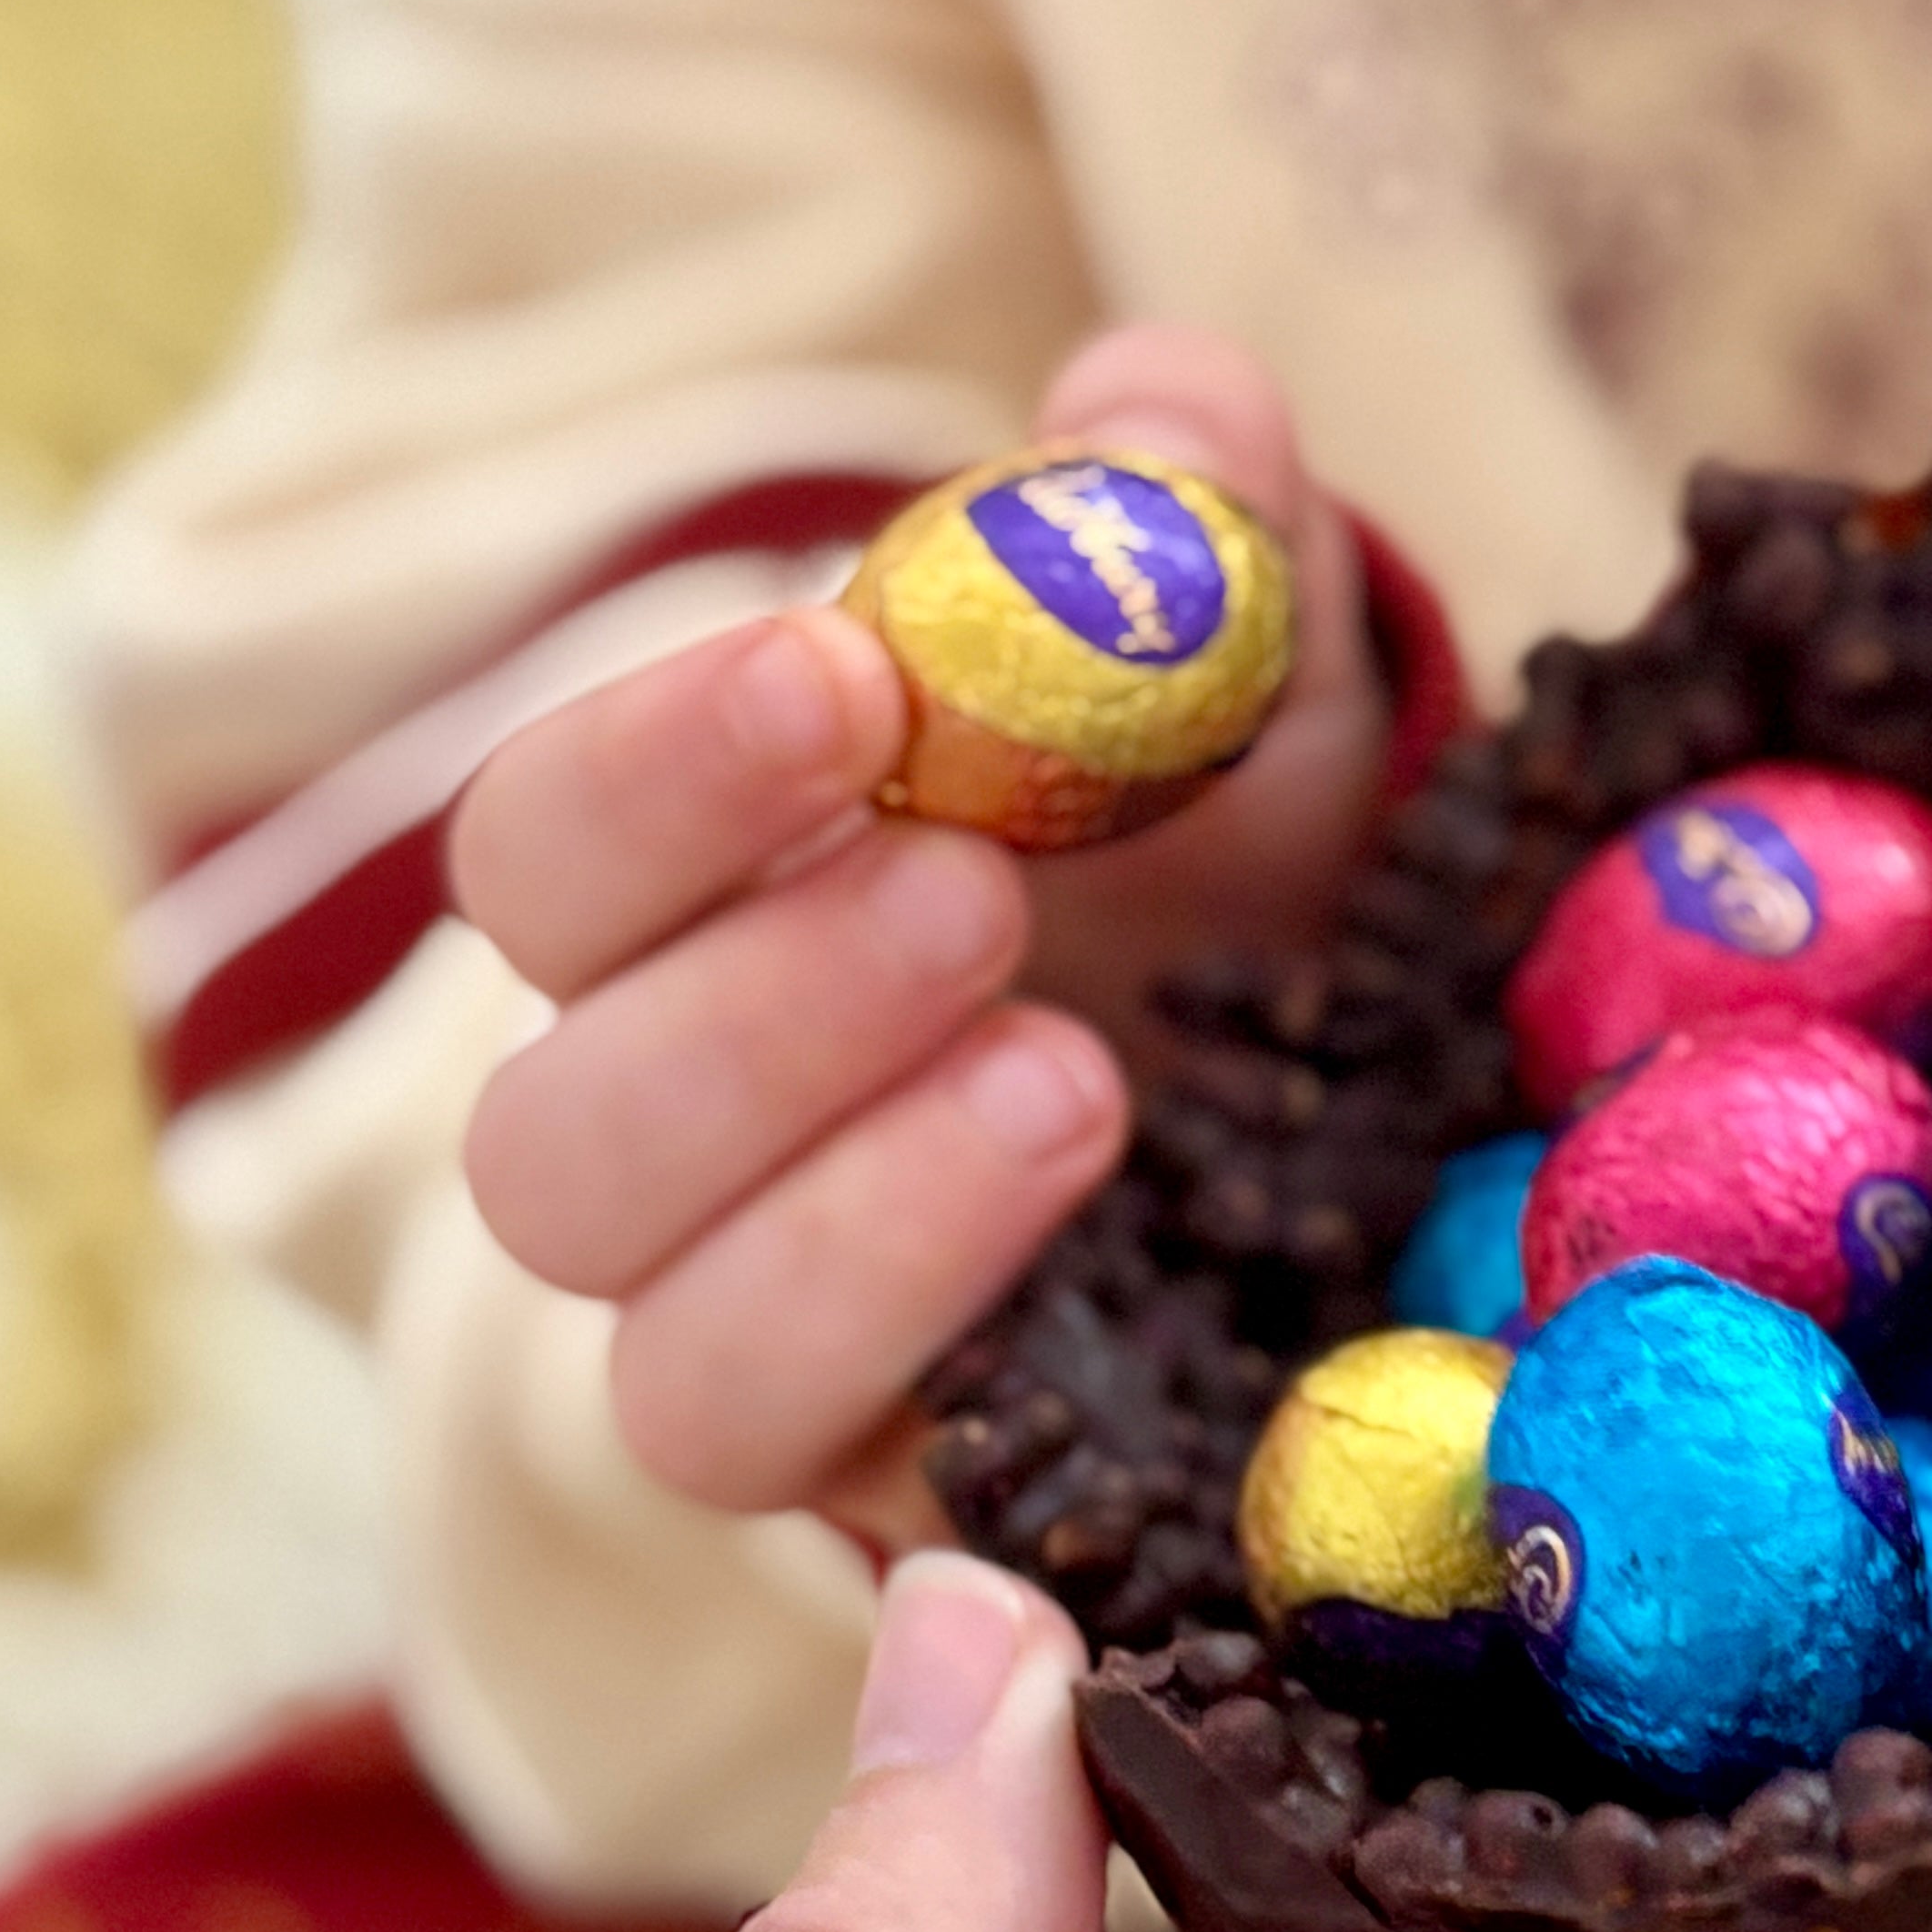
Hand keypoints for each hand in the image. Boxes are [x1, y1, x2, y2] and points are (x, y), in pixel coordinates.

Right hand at [452, 326, 1392, 1552]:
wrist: (1387, 1095)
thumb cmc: (1237, 849)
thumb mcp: (1263, 671)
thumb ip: (1199, 524)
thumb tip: (1154, 416)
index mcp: (687, 917)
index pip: (543, 861)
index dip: (654, 776)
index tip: (848, 681)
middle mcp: (681, 1157)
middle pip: (554, 1141)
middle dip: (747, 1008)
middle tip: (969, 887)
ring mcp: (784, 1360)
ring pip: (670, 1363)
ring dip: (849, 1218)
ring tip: (1077, 1079)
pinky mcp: (919, 1512)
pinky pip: (850, 1514)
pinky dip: (959, 1388)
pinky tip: (1121, 1254)